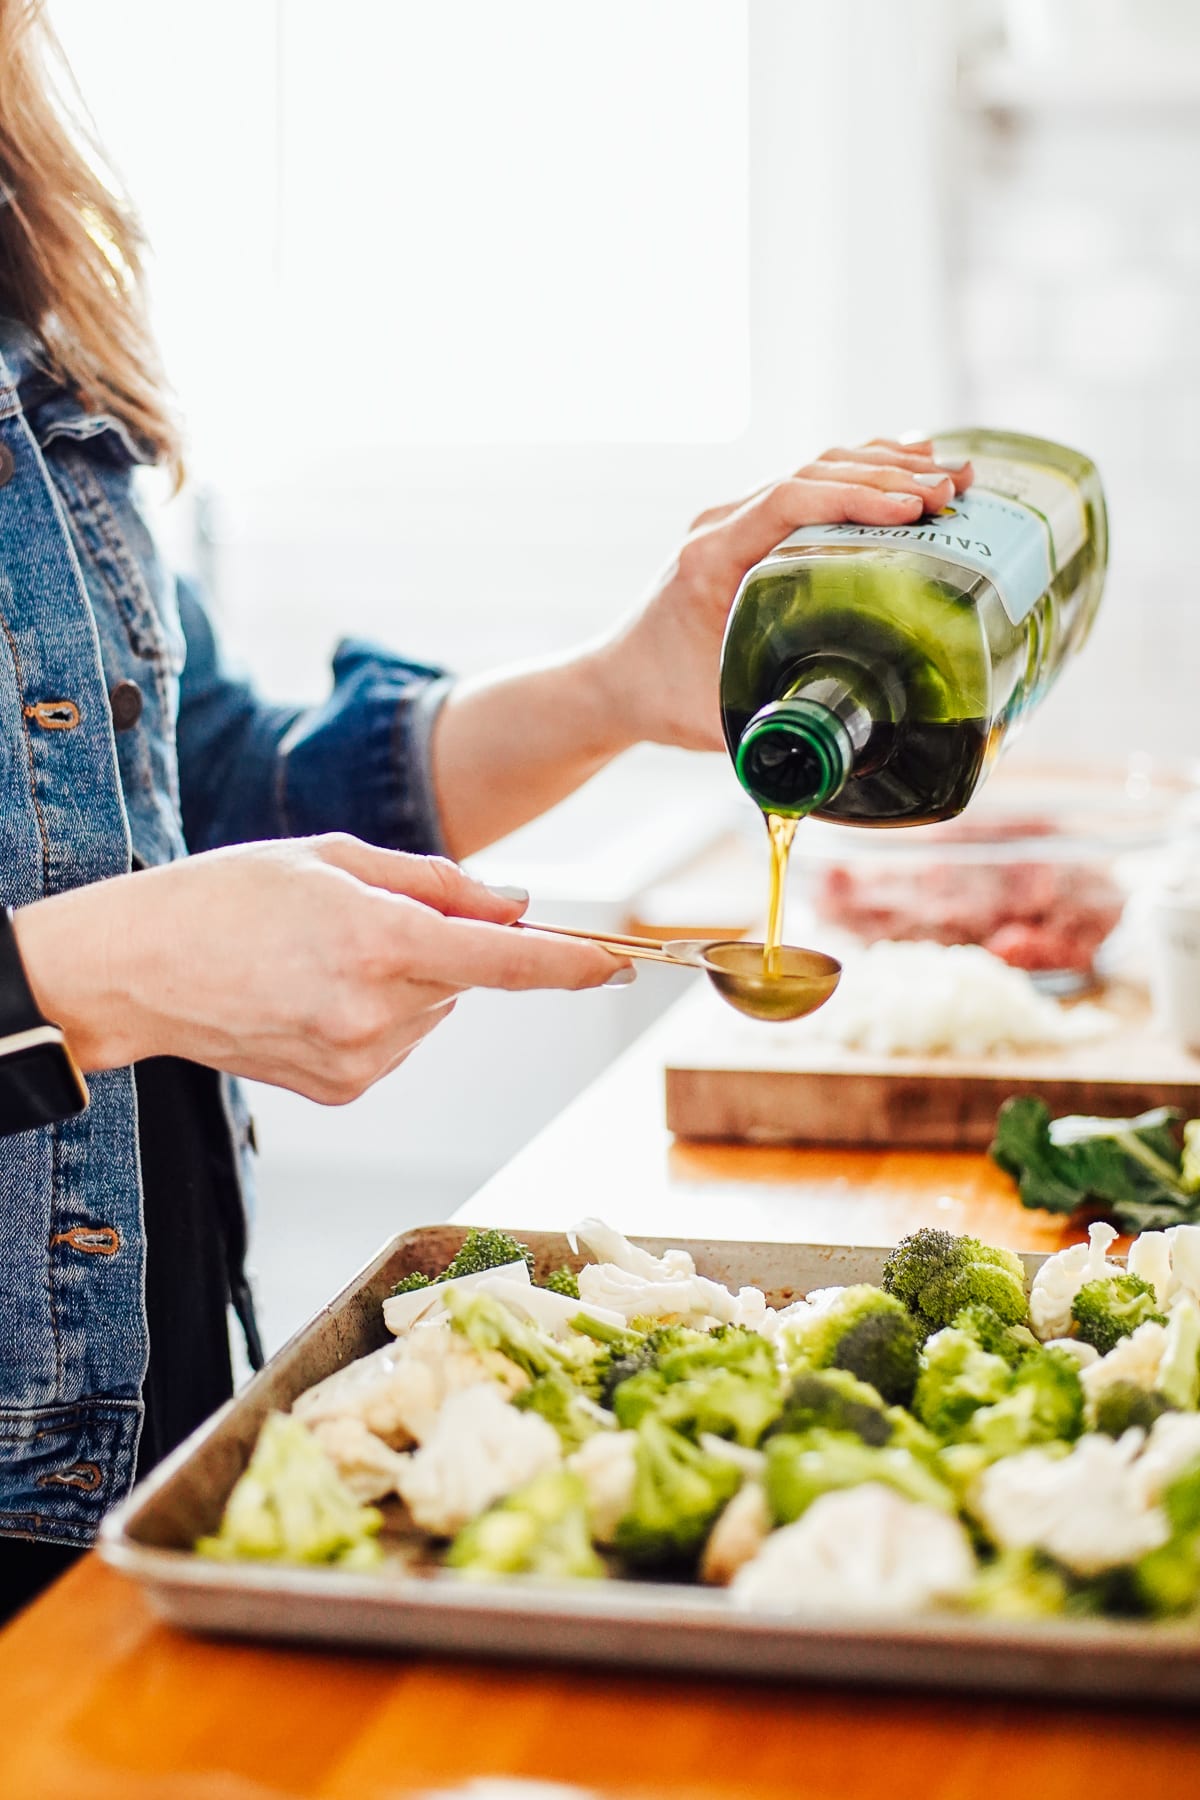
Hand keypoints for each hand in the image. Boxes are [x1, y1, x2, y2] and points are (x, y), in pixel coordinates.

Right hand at [12, 836, 625, 1104]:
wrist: (133, 971)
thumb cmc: (222, 897)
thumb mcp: (332, 858)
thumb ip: (436, 882)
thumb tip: (514, 905)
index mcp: (379, 941)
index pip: (504, 961)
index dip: (569, 963)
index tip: (620, 964)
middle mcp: (377, 1011)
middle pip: (463, 976)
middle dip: (440, 943)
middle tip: (360, 918)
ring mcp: (360, 1060)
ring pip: (430, 1010)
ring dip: (402, 980)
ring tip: (315, 957)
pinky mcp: (342, 1088)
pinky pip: (395, 1042)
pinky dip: (374, 1015)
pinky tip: (308, 996)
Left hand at [589, 437, 973, 751]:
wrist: (614, 682)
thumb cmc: (662, 702)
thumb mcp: (720, 721)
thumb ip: (778, 732)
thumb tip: (853, 756)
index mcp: (710, 559)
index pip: (786, 501)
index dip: (855, 497)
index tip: (914, 507)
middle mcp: (719, 527)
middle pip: (809, 474)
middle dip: (887, 476)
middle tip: (953, 491)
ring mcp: (732, 521)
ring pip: (813, 471)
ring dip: (883, 466)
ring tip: (953, 475)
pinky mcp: (746, 529)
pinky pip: (809, 488)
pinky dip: (861, 476)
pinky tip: (910, 470)